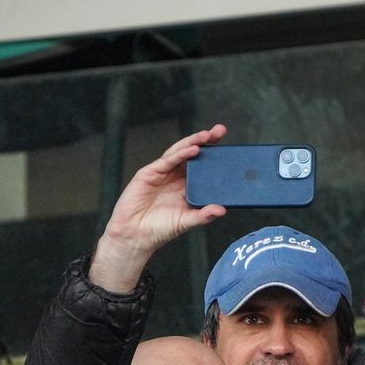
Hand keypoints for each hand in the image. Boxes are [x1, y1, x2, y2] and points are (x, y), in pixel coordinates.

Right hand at [91, 124, 228, 291]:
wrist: (135, 234)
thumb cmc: (160, 228)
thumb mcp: (186, 221)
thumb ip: (204, 215)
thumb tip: (222, 210)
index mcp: (187, 185)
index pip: (203, 165)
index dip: (214, 154)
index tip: (229, 147)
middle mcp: (176, 176)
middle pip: (193, 153)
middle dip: (206, 141)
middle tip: (220, 130)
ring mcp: (163, 172)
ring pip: (180, 152)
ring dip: (194, 142)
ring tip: (207, 136)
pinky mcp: (150, 172)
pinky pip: (167, 160)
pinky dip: (180, 154)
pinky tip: (192, 149)